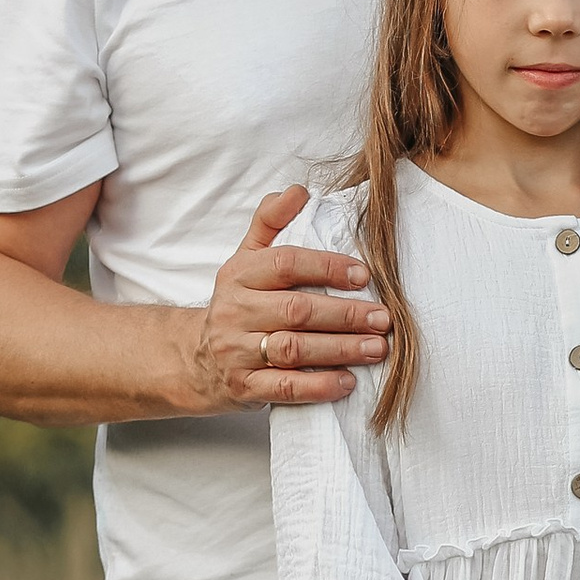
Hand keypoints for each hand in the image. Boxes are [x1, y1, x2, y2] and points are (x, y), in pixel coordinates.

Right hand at [185, 187, 390, 412]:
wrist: (195, 359)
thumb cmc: (238, 304)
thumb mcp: (246, 259)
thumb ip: (271, 222)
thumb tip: (298, 191)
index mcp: (239, 275)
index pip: (285, 264)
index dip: (327, 267)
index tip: (364, 276)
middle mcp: (235, 312)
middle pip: (295, 310)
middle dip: (345, 315)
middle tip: (384, 318)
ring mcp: (237, 352)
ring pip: (293, 350)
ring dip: (340, 350)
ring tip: (377, 348)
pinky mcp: (243, 387)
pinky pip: (284, 388)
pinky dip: (318, 386)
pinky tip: (348, 381)